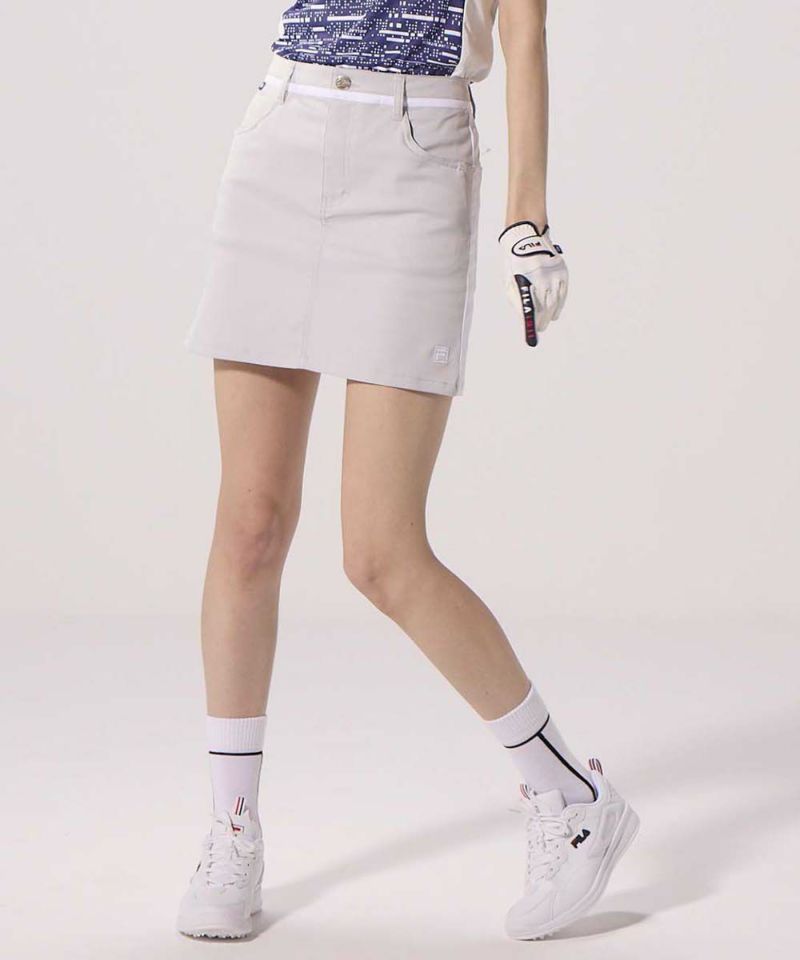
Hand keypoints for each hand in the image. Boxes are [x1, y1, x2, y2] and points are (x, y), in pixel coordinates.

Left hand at [499, 221, 568, 346]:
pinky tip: (555, 313)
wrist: (526, 236)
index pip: (530, 309)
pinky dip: (560, 305)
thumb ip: (516, 300)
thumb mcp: (508, 281)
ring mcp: (553, 274)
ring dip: (550, 315)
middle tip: (539, 330)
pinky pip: (563, 293)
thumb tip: (523, 319)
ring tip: (546, 323)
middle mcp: (541, 278)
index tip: (531, 339)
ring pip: (555, 302)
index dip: (531, 326)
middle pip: (545, 307)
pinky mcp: (561, 271)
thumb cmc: (514, 263)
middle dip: (541, 321)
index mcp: (525, 281)